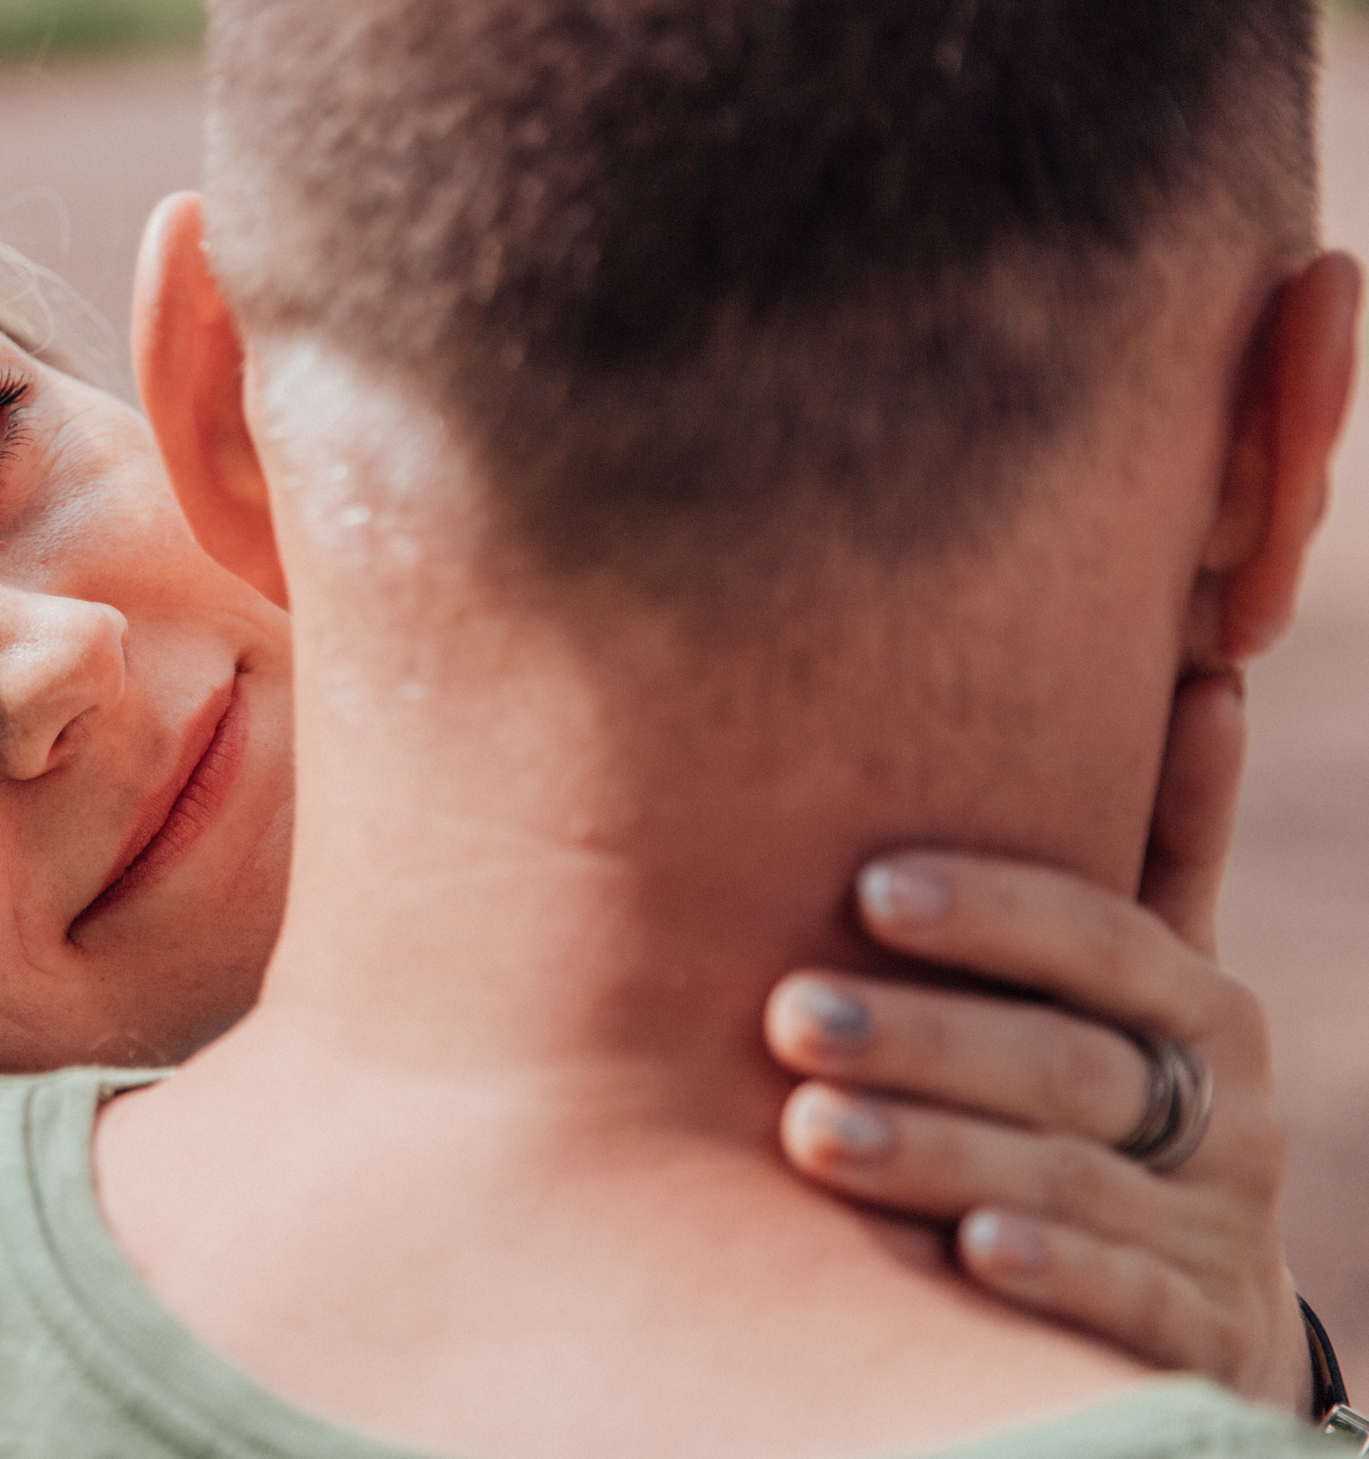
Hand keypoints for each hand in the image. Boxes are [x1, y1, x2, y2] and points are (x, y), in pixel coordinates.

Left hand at [764, 675, 1311, 1411]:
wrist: (1203, 1309)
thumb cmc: (1125, 1103)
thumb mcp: (1146, 986)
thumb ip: (1163, 847)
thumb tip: (1203, 671)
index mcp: (1195, 1007)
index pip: (1100, 938)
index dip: (992, 911)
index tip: (866, 890)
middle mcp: (1221, 1112)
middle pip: (1067, 1064)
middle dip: (924, 1040)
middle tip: (787, 1017)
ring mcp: (1213, 1231)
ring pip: (1074, 1183)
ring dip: (941, 1154)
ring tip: (813, 1134)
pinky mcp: (1197, 1336)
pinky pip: (1128, 1304)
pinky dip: (1053, 1274)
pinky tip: (969, 1255)